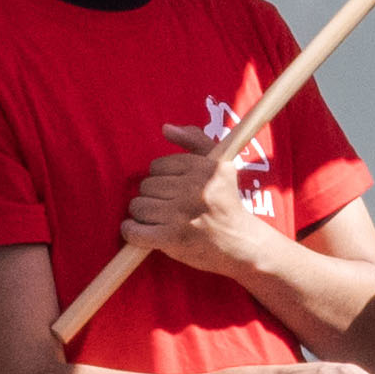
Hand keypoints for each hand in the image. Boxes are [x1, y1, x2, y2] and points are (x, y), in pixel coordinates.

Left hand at [121, 119, 269, 277]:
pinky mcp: (173, 238)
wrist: (242, 245)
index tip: (174, 192)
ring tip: (161, 221)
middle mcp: (194, 188)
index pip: (158, 166)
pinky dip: (132, 232)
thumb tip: (165, 128)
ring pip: (138, 206)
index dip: (162, 180)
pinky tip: (141, 233)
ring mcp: (182, 214)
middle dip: (154, 198)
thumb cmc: (226, 204)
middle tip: (170, 209)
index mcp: (204, 168)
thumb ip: (194, 140)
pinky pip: (134, 230)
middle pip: (146, 186)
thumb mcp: (220, 166)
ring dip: (144, 216)